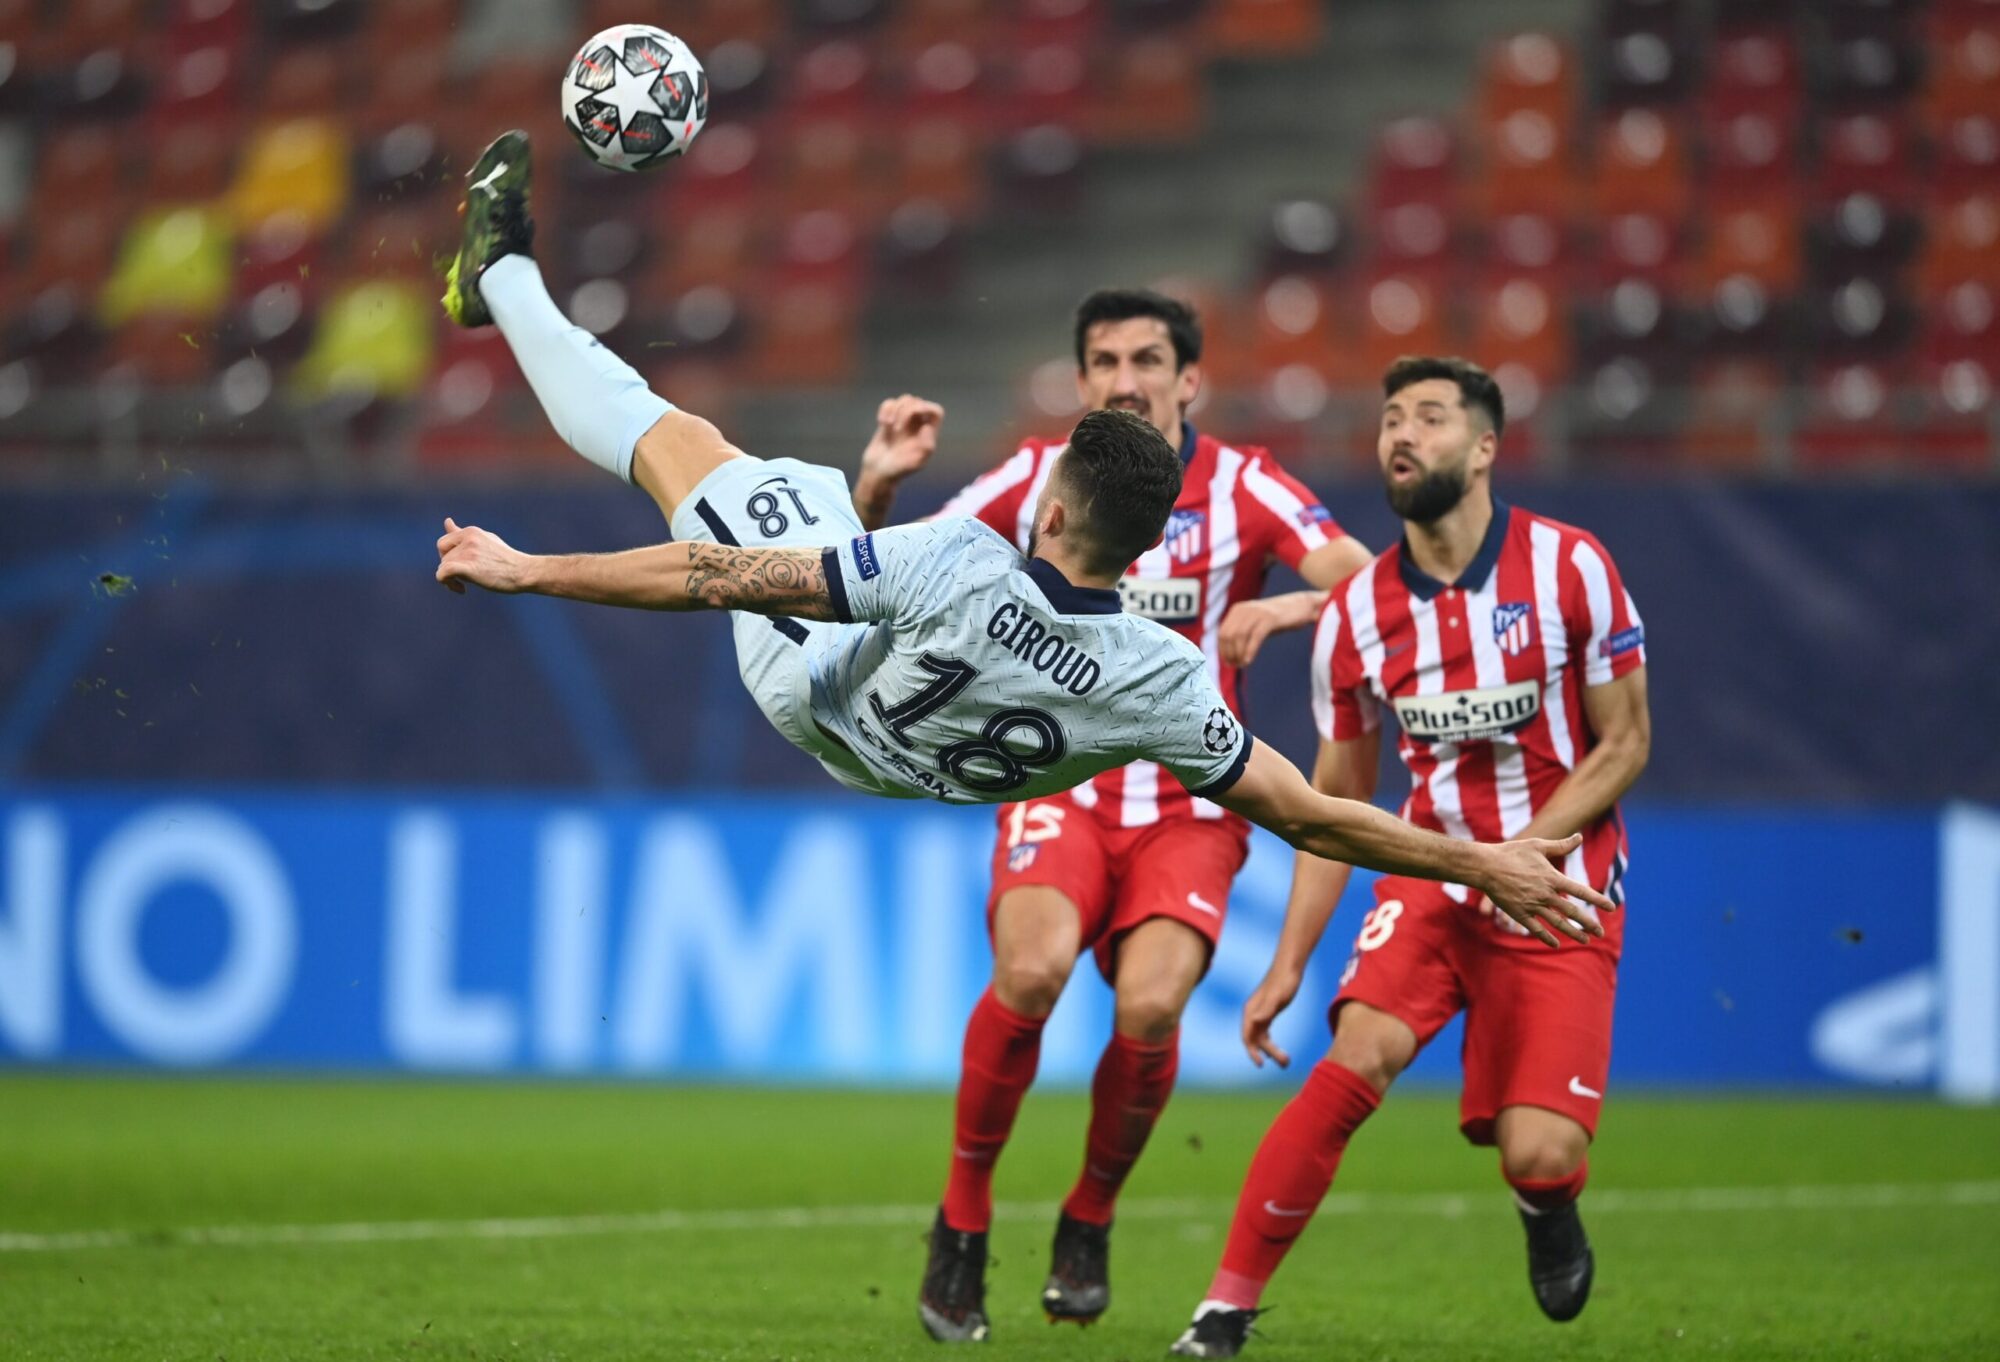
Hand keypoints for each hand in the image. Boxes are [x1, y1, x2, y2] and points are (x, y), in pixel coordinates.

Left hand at [435, 518, 531, 594]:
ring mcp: (468, 552)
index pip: (443, 543)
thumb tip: (446, 521)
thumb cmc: (507, 559)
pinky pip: (442, 574)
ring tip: (465, 586)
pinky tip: (462, 590)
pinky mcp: (468, 567)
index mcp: (471, 531)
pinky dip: (447, 583)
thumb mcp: (485, 540)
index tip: (460, 567)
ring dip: (450, 580)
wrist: (524, 572)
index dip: (448, 557)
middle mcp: (468, 539)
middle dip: (450, 569)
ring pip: (443, 567)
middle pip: (443, 556)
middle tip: (463, 579)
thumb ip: (462, 534)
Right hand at [858, 394, 943, 485]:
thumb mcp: (915, 464)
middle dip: (906, 411)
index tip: (916, 413)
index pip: (936, 411)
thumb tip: (927, 427)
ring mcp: (903, 421)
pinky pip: (890, 403)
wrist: (878, 473)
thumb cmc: (898, 471)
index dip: (927, 407)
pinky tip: (881, 422)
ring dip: (895, 409)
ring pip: (905, 399)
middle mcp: (918, 425)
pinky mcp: (888, 420)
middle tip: (897, 429)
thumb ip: (926, 448)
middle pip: (918, 402)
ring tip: (888, 425)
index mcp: (928, 434)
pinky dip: (885, 409)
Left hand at [1218, 592, 1319, 667]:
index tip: (1229, 663)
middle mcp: (1245, 609)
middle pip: (1229, 635)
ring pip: (1240, 636)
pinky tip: (1248, 661)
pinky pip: (1255, 637)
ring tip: (1243, 664)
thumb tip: (1230, 653)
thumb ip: (1243, 632)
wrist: (1301, 606)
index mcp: (1238, 609)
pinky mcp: (1270, 618)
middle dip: (1230, 653)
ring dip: (1239, 654)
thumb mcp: (1256, 623)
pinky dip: (1250, 651)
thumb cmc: (1278, 619)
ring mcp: (1257, 612)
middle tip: (1236, 665)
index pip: (1222, 632)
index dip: (1223, 650)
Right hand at [1241, 963, 1304, 1068]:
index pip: (1247, 1036)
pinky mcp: (1269, 1012)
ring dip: (1271, 1050)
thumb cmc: (1284, 980)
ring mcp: (1260, 1013)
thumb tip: (1255, 1021)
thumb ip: (1267, 1009)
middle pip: (1256, 1040)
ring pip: (1262, 1037)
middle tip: (1286, 1064)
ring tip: (1286, 1061)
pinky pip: (1265, 1032)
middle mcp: (1253, 1014)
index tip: (1261, 1064)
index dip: (1252, 1051)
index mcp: (1251, 1011)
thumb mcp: (1278, 996)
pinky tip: (1277, 1050)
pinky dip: (1270, 1043)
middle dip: (1268, 1053)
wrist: (1289, 966)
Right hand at [1469, 833, 1613, 948]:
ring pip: (1557, 923)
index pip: (1581, 891)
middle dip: (1588, 923)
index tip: (1611, 907)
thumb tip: (1579, 837)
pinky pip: (1536, 929)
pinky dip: (1547, 937)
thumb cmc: (1511, 853)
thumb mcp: (1537, 845)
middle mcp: (1545, 894)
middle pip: (1572, 912)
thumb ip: (1560, 845)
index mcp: (1552, 877)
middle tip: (1600, 932)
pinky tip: (1556, 944)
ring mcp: (1532, 905)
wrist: (1485, 866)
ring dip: (1572, 933)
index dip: (1597, 899)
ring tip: (1585, 940)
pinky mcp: (1519, 913)